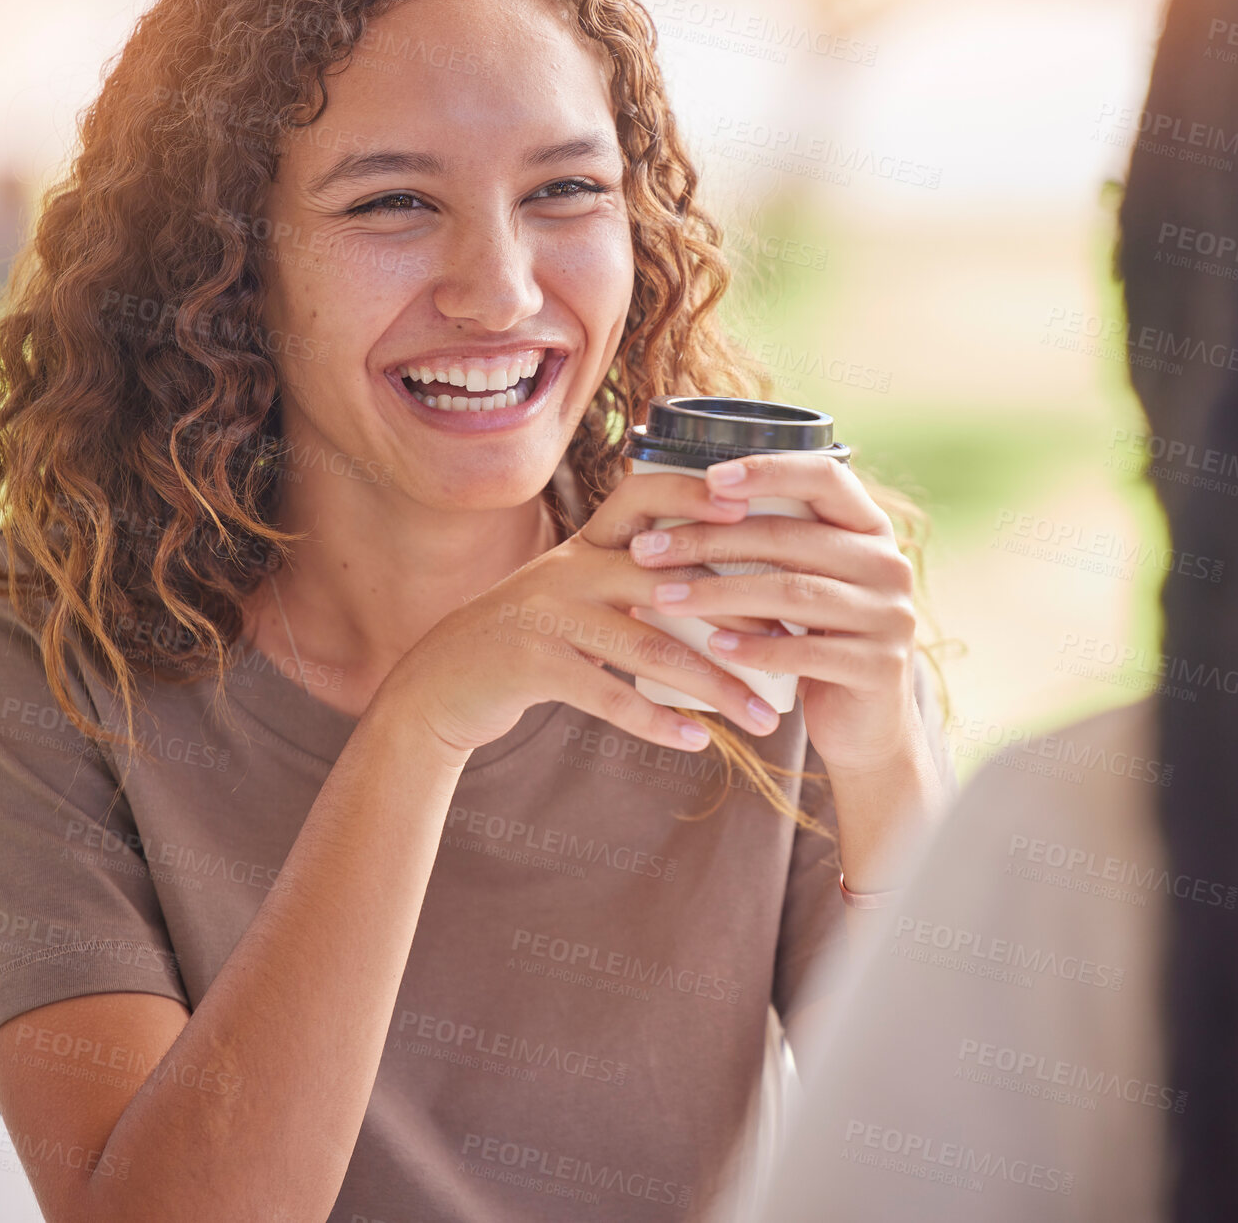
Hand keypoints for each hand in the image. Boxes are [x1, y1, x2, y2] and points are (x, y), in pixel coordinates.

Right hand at [373, 470, 786, 764]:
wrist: (442, 684)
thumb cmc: (529, 640)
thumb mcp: (574, 596)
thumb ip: (634, 584)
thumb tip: (729, 596)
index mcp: (584, 545)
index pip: (643, 497)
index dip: (695, 495)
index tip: (754, 511)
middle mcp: (569, 569)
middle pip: (669, 581)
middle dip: (738, 616)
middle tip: (795, 647)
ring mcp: (548, 616)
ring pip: (648, 646)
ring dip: (713, 686)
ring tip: (762, 720)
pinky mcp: (533, 666)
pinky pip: (608, 694)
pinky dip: (655, 722)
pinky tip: (696, 741)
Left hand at [628, 452, 931, 780]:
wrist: (866, 725)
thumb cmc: (815, 638)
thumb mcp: (803, 582)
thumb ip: (772, 545)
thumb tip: (677, 503)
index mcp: (869, 528)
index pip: (825, 476)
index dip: (768, 470)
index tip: (708, 478)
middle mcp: (889, 564)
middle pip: (789, 537)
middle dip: (709, 540)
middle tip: (646, 550)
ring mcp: (890, 616)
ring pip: (791, 592)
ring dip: (718, 594)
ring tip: (663, 598)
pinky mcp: (880, 667)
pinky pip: (806, 651)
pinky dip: (755, 647)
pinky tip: (713, 646)